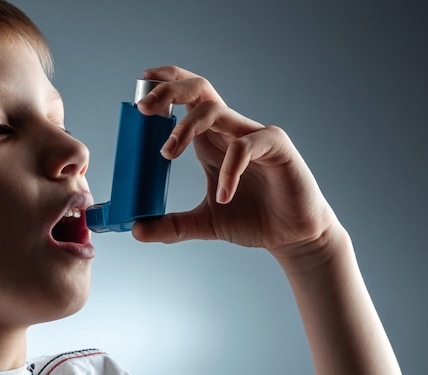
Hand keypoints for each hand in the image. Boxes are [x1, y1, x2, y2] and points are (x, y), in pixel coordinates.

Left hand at [133, 66, 339, 254]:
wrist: (291, 235)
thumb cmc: (251, 218)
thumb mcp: (203, 224)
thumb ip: (171, 226)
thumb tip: (137, 231)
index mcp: (209, 139)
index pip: (186, 98)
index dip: (164, 87)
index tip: (138, 92)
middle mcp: (228, 130)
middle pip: (198, 89)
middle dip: (169, 90)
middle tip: (143, 108)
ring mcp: (252, 136)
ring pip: (216, 109)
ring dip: (186, 126)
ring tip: (167, 153)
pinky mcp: (276, 148)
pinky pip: (246, 146)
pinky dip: (228, 168)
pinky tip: (224, 194)